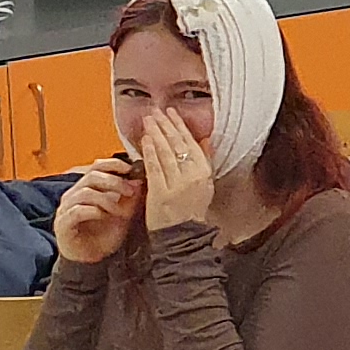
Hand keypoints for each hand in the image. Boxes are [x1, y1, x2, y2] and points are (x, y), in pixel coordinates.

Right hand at [51, 158, 141, 265]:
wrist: (90, 261)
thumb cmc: (104, 235)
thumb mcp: (123, 215)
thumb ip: (130, 199)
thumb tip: (140, 180)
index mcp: (86, 188)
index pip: (97, 166)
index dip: (113, 165)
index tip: (131, 169)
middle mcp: (74, 195)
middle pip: (92, 176)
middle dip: (114, 182)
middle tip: (130, 191)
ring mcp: (66, 209)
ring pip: (85, 192)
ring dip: (105, 199)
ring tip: (118, 211)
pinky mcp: (63, 224)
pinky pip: (76, 211)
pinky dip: (92, 211)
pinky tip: (103, 216)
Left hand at [136, 106, 215, 232]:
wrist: (183, 238)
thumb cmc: (192, 213)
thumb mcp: (206, 186)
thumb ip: (205, 161)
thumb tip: (204, 139)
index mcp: (204, 174)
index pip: (191, 143)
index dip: (180, 126)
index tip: (172, 113)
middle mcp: (192, 177)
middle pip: (177, 144)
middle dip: (165, 125)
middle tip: (156, 111)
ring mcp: (176, 185)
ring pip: (165, 153)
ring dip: (155, 134)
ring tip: (149, 120)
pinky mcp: (160, 193)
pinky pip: (154, 168)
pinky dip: (149, 152)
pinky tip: (144, 140)